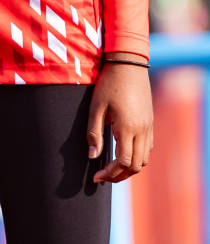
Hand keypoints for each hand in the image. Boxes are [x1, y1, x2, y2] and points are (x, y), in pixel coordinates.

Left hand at [87, 57, 152, 182]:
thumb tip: (92, 156)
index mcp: (128, 128)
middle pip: (136, 165)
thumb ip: (93, 133)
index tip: (96, 177)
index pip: (123, 162)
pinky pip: (147, 149)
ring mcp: (149, 128)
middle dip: (119, 176)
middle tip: (102, 178)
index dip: (110, 174)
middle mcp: (143, 131)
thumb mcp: (95, 107)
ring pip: (144, 159)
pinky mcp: (150, 123)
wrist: (128, 65)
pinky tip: (122, 155)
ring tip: (111, 170)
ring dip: (129, 169)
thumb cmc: (109, 84)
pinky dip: (137, 158)